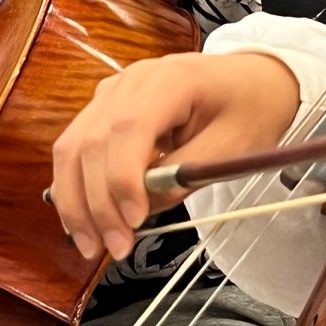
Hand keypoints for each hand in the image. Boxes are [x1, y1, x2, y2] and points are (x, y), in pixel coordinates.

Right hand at [51, 51, 299, 261]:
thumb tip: (139, 210)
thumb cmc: (249, 111)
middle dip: (97, 203)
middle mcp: (129, 81)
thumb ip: (183, 177)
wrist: (253, 78)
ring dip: (75, 201)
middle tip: (115, 248)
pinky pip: (75, 148)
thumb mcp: (232, 148)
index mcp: (170, 80)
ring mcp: (111, 92)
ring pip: (72, 147)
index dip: (123, 179)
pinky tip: (83, 221)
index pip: (128, 129)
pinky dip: (74, 188)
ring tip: (92, 244)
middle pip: (91, 142)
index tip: (134, 222)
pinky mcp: (103, 108)